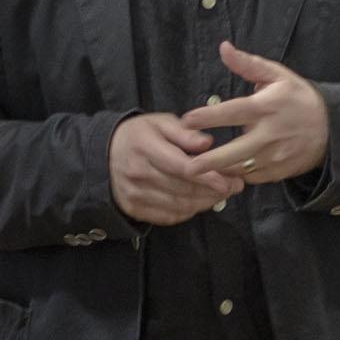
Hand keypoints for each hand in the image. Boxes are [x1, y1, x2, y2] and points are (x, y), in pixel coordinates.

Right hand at [110, 110, 242, 225]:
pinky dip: (188, 211)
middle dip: (213, 191)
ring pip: (179, 205)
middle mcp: (137, 173)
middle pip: (183, 189)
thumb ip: (184, 132)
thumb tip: (207, 143)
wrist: (104, 153)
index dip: (208, 177)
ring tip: (222, 194)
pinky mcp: (134, 208)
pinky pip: (168, 216)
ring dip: (205, 203)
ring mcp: (134, 194)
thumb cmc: (139, 135)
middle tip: (235, 187)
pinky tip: (200, 202)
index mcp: (144, 146)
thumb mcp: (159, 123)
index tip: (229, 180)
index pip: (181, 167)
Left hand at [180, 45, 329, 188]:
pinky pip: (251, 178)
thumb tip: (223, 47)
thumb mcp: (277, 75)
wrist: (332, 128)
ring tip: (197, 172)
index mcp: (267, 107)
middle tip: (187, 166)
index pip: (233, 112)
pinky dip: (235, 176)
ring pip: (241, 169)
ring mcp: (275, 157)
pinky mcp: (278, 173)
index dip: (209, 117)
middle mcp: (270, 134)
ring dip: (218, 172)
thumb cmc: (298, 98)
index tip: (186, 120)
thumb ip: (248, 64)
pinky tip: (220, 174)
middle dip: (210, 160)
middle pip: (235, 151)